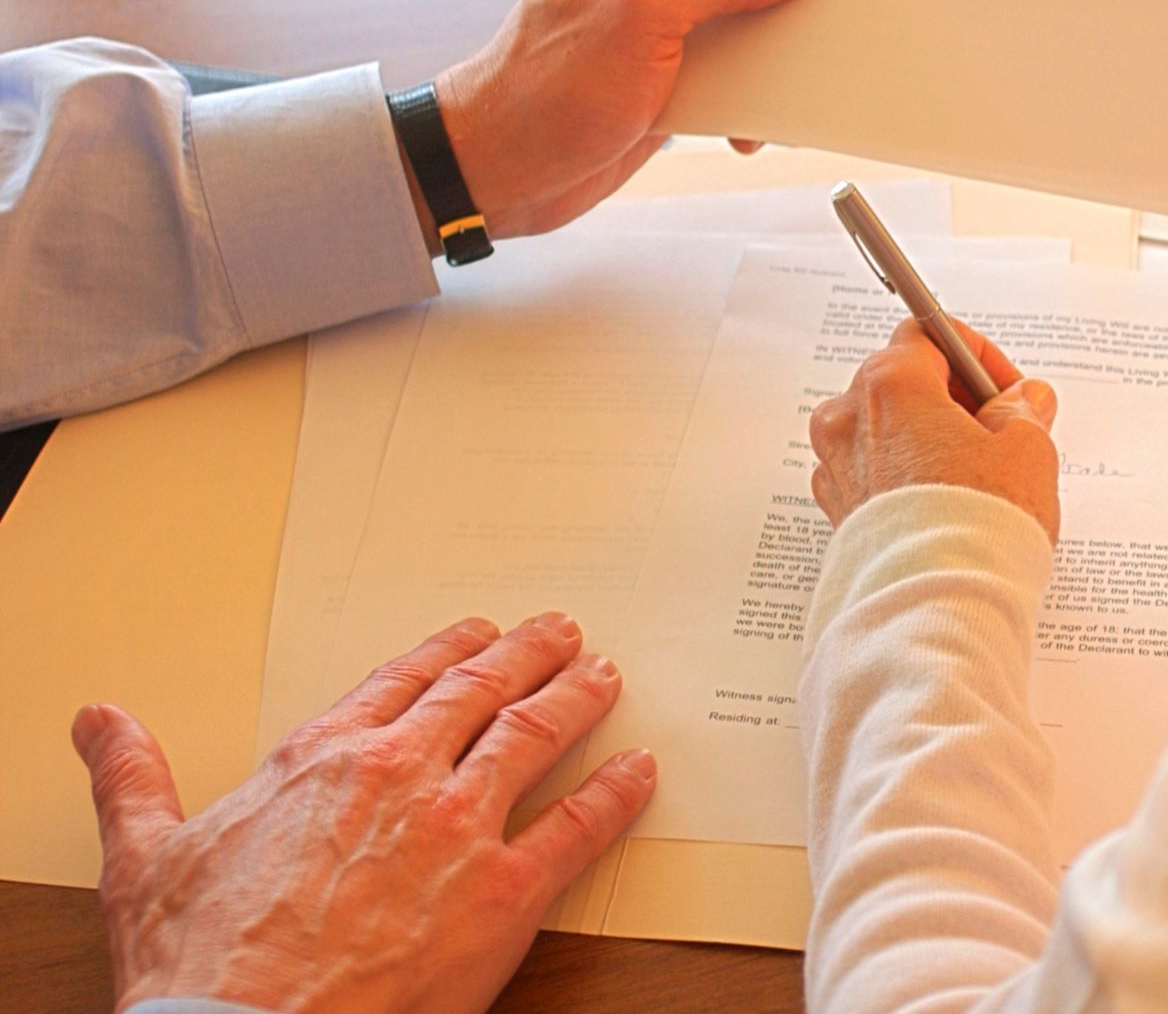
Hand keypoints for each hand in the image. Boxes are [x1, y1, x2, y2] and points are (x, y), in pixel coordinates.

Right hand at [75, 613, 654, 1013]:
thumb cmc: (198, 962)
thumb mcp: (145, 858)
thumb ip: (134, 779)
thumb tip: (100, 723)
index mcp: (324, 761)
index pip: (401, 682)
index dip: (446, 652)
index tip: (476, 634)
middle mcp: (401, 776)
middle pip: (481, 694)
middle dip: (529, 656)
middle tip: (563, 632)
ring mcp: (460, 829)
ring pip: (535, 737)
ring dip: (578, 699)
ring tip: (605, 674)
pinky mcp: (505, 893)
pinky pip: (578, 829)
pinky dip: (617, 795)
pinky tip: (640, 772)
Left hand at [425, 0, 831, 242]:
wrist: (506, 170)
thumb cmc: (542, 85)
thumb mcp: (644, 14)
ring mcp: (667, 22)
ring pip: (751, 17)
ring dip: (777, 48)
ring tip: (797, 67)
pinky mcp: (676, 75)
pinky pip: (739, 75)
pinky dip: (756, 99)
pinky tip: (752, 124)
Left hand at [810, 321, 1062, 542]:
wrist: (933, 607)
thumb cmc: (974, 526)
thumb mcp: (1026, 451)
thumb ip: (1025, 412)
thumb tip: (1024, 400)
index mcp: (891, 383)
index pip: (930, 334)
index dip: (979, 358)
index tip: (1007, 390)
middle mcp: (850, 418)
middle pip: (904, 382)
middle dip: (954, 401)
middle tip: (1000, 433)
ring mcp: (836, 467)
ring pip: (887, 432)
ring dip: (929, 442)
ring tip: (976, 479)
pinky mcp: (837, 512)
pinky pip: (874, 476)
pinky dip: (906, 481)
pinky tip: (945, 508)